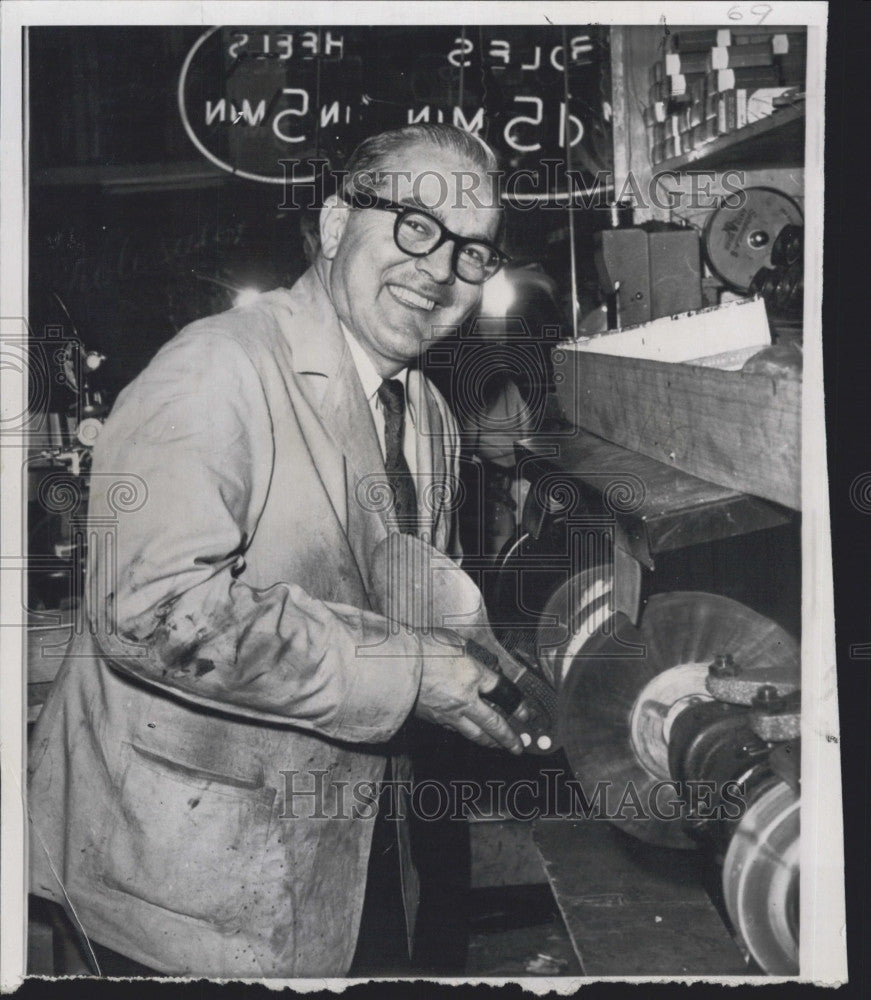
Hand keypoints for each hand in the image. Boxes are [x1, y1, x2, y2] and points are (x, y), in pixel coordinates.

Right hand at [413, 629, 529, 753]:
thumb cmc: (420, 648)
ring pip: (475, 734)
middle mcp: (465, 699)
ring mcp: (448, 713)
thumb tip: (478, 659)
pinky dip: (468, 734)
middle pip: (494, 724)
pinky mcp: (433, 719)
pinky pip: (456, 731)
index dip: (518, 704)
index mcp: (473, 675)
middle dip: (510, 738)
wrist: (392, 665)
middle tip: (519, 747)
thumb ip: (469, 652)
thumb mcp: (452, 641)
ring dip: (491, 742)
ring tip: (499, 746)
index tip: (525, 712)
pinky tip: (470, 733)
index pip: (502, 692)